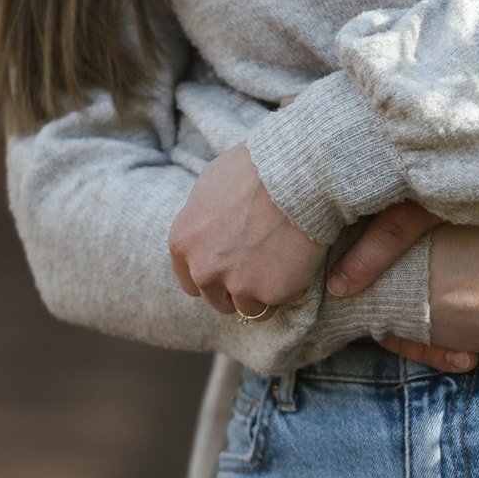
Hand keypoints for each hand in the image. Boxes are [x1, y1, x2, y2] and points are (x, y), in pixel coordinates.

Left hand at [169, 143, 326, 315]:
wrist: (295, 175)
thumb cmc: (255, 169)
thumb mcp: (210, 184)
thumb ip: (201, 216)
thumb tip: (206, 227)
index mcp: (183, 244)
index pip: (190, 282)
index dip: (213, 277)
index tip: (231, 269)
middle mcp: (203, 269)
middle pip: (216, 299)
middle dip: (236, 288)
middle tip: (260, 268)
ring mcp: (236, 284)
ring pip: (247, 308)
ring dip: (261, 294)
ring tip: (280, 266)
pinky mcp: (270, 293)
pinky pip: (276, 304)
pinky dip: (286, 291)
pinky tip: (294, 264)